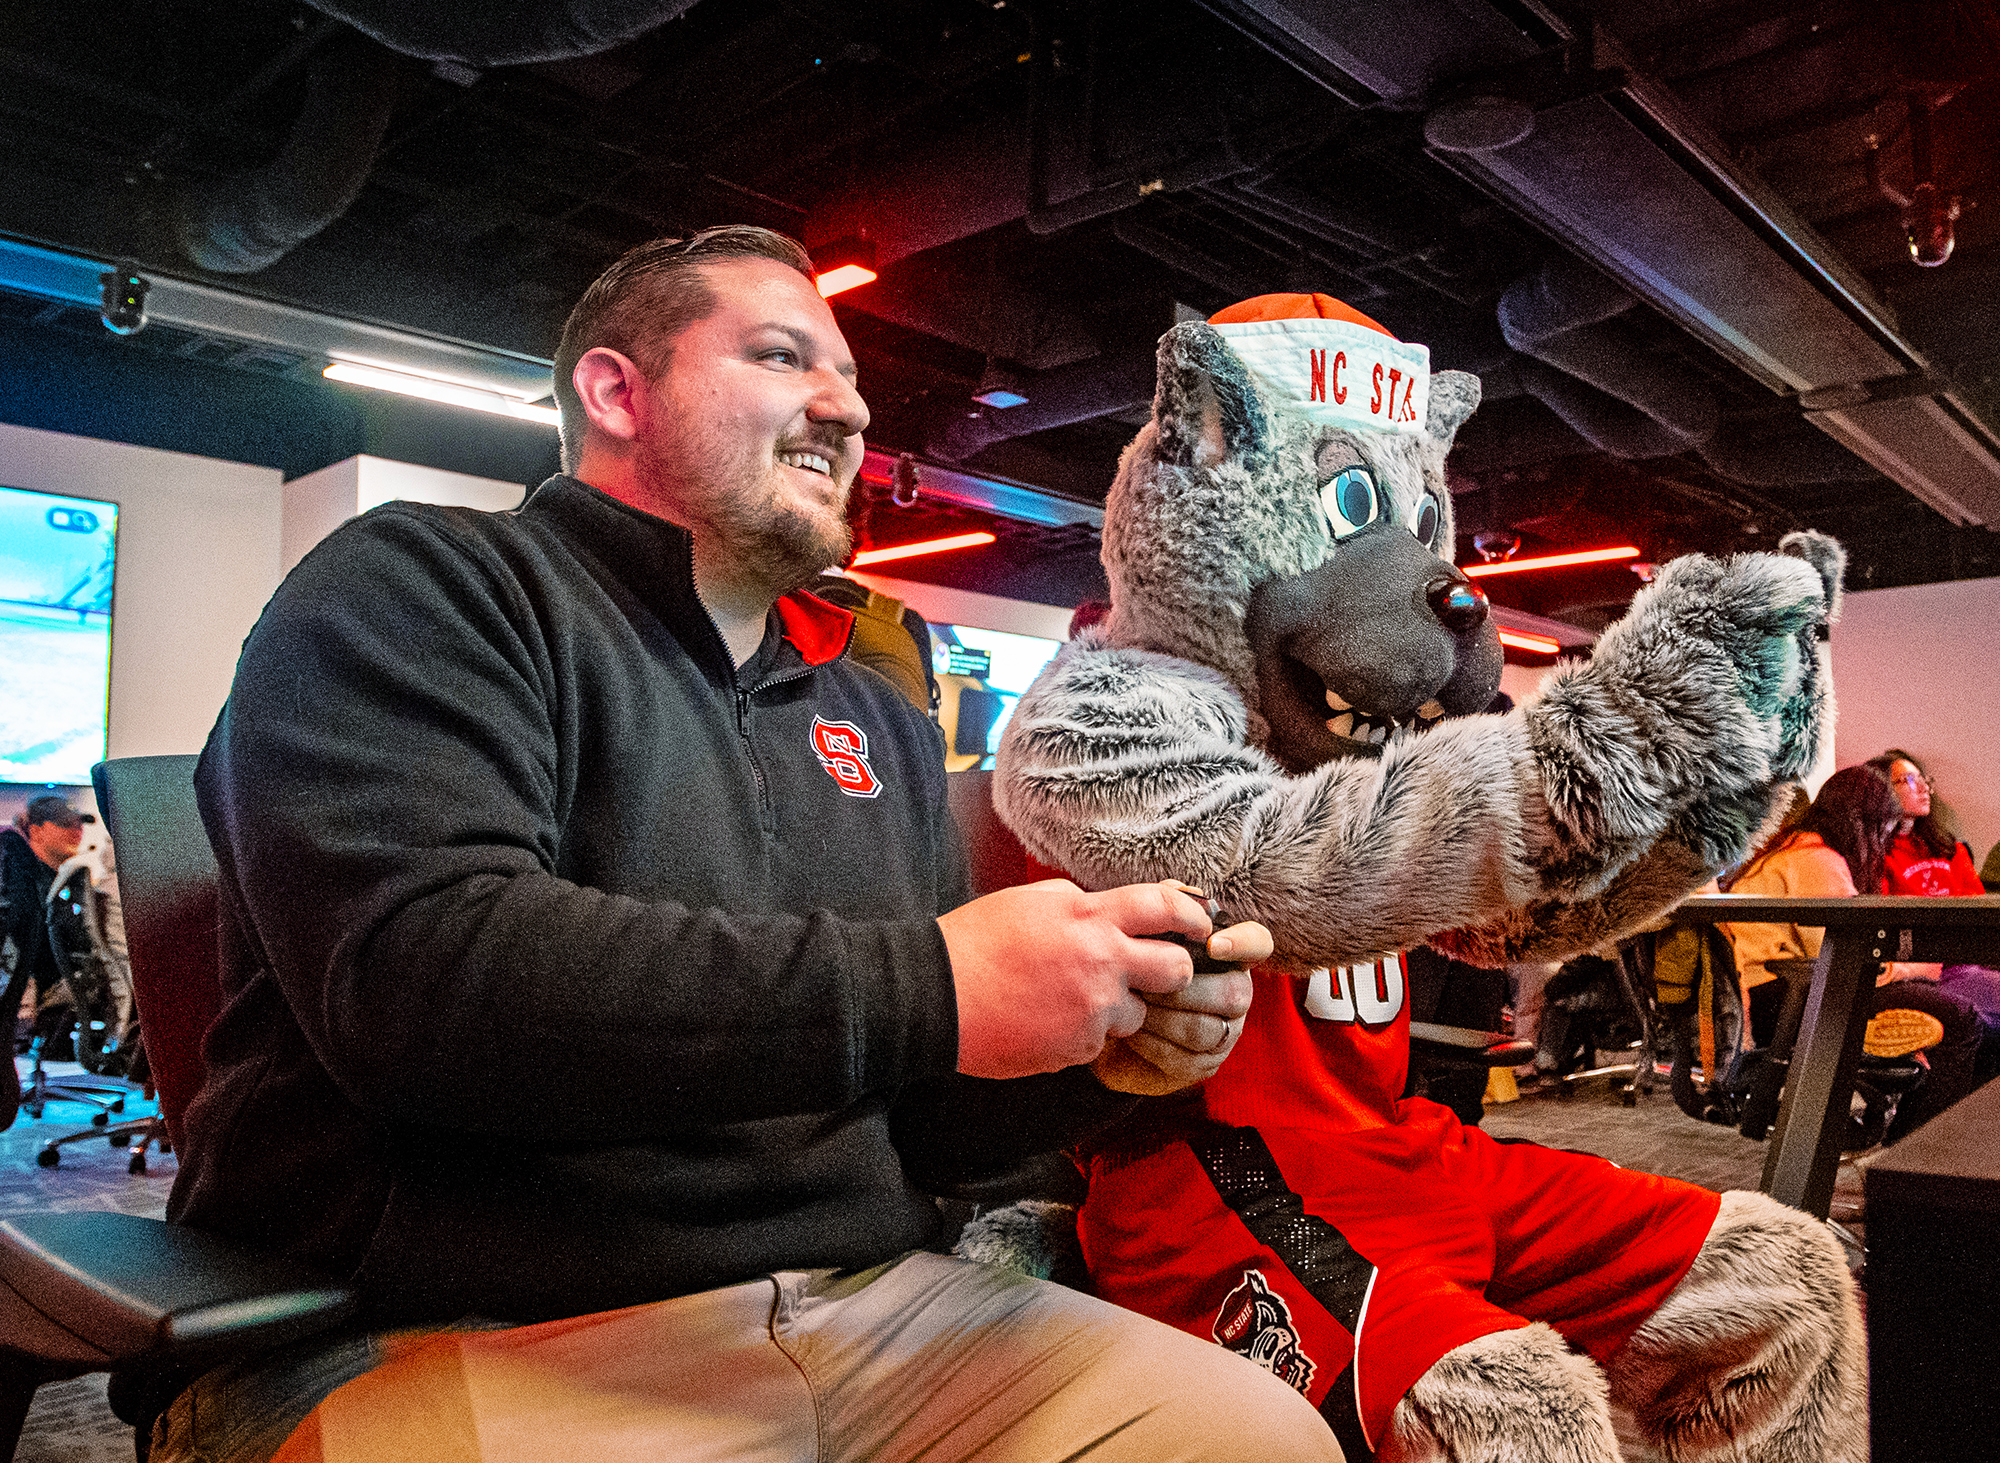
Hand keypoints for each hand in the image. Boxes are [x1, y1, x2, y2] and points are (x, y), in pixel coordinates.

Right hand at [938, 879, 1214, 1079]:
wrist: (936, 996)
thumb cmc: (976, 941)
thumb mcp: (1031, 901)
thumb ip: (1079, 905)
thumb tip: (1110, 912)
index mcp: (1089, 917)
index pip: (1164, 907)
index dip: (1192, 915)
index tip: (1201, 924)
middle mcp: (1102, 963)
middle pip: (1177, 969)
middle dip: (1172, 971)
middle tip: (1154, 972)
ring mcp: (1093, 1010)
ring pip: (1139, 1014)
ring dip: (1119, 1009)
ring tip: (1074, 1000)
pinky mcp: (1078, 1048)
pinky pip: (1100, 1042)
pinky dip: (1084, 1035)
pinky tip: (1049, 1022)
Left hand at [1092, 920, 1269, 1094]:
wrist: (1103, 1025)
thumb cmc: (1131, 972)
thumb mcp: (1141, 937)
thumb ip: (1162, 910)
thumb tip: (1176, 889)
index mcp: (1227, 956)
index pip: (1258, 943)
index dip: (1243, 944)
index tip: (1214, 945)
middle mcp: (1235, 994)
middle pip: (1233, 992)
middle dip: (1184, 987)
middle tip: (1143, 981)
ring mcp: (1223, 1033)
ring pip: (1206, 1027)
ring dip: (1163, 1016)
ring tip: (1132, 1003)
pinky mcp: (1202, 1065)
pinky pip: (1184, 1057)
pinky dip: (1151, 1042)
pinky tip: (1130, 1029)